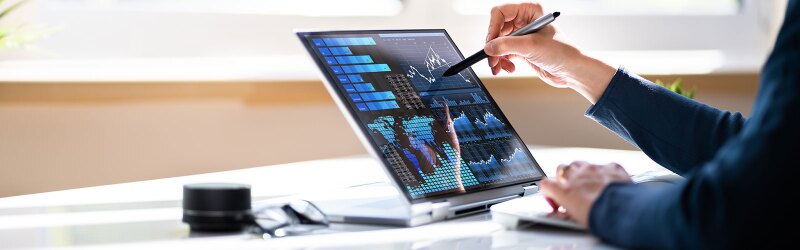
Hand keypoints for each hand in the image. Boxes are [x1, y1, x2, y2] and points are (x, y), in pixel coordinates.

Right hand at [484, 2, 616, 103]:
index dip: (493, 27)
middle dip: (493, 46)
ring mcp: (523, 36)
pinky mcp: (522, 50)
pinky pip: (504, 53)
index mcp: (530, 11)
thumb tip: (489, 47)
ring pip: (499, 43)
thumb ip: (507, 45)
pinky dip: (503, 61)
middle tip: (492, 58)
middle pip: (497, 29)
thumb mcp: (532, 46)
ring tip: (499, 67)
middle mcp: (525, 21)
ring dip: (496, 56)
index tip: (491, 42)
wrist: (572, 70)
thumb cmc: (561, 52)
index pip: (501, 13)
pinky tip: (509, 67)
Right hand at [539, 161, 632, 226]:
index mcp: (565, 190)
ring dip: (581, 172)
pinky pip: (603, 166)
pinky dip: (603, 173)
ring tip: (587, 184)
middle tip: (570, 189)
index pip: (545, 184)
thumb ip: (569, 209)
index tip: (555, 201)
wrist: (624, 209)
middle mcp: (577, 175)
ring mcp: (594, 169)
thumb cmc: (601, 216)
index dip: (548, 193)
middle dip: (564, 178)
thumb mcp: (577, 218)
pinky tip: (607, 182)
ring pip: (580, 164)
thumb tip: (568, 211)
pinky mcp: (611, 167)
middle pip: (562, 169)